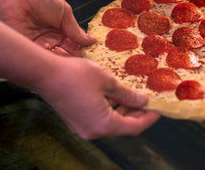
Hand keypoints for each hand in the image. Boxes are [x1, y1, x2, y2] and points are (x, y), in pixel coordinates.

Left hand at [0, 0, 94, 55]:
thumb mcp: (64, 13)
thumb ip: (76, 30)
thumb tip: (91, 40)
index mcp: (61, 30)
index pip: (74, 44)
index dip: (83, 50)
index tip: (92, 55)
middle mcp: (50, 38)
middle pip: (66, 53)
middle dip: (74, 58)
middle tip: (85, 63)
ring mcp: (39, 43)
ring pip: (54, 57)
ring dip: (63, 60)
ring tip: (72, 61)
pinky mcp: (27, 46)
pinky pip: (40, 56)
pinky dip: (50, 58)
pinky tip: (57, 57)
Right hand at [35, 57, 160, 138]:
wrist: (45, 74)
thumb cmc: (75, 75)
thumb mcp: (108, 81)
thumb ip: (127, 94)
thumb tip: (142, 101)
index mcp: (103, 124)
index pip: (134, 127)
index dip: (149, 118)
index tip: (159, 108)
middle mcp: (93, 131)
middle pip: (122, 126)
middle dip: (137, 113)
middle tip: (148, 99)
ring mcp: (83, 127)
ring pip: (111, 122)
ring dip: (123, 110)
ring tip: (134, 94)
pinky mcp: (76, 120)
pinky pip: (99, 118)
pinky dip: (110, 109)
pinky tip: (116, 94)